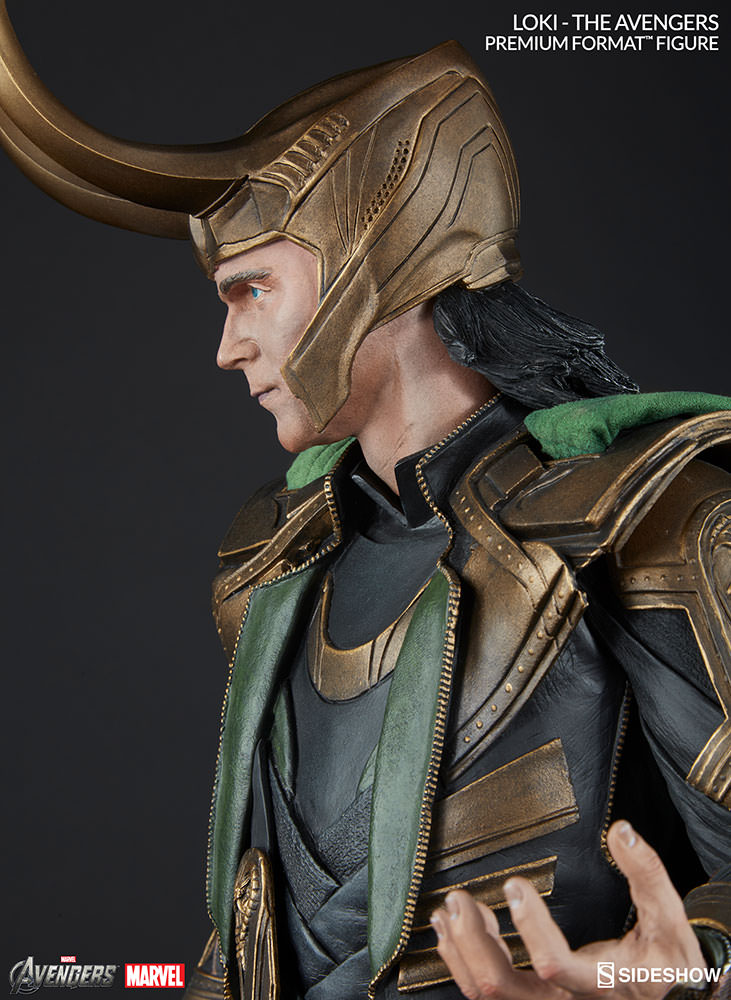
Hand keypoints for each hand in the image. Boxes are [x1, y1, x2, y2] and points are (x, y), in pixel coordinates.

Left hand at [430, 820, 706, 999]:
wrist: (669, 998)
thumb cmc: (668, 963)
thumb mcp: (668, 920)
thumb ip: (646, 874)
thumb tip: (621, 831)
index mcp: (599, 984)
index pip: (554, 966)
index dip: (530, 928)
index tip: (515, 885)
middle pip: (504, 990)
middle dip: (473, 944)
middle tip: (460, 900)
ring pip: (487, 995)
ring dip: (461, 951)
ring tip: (452, 909)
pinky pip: (487, 993)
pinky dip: (462, 961)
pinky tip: (453, 930)